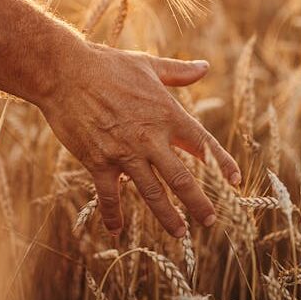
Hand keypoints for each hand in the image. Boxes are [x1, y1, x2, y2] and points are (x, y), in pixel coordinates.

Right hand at [38, 41, 240, 237]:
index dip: (222, 163)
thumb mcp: (147, 65)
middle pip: (182, 178)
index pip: (203, 143)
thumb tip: (205, 67)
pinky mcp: (99, 162)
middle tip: (210, 221)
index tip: (236, 181)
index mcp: (167, 114)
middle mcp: (150, 137)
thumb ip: (178, 71)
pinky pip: (109, 196)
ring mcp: (124, 153)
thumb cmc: (106, 65)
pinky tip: (116, 231)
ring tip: (180, 234)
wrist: (64, 72)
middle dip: (198, 202)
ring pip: (152, 193)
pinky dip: (113, 215)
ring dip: (167, 216)